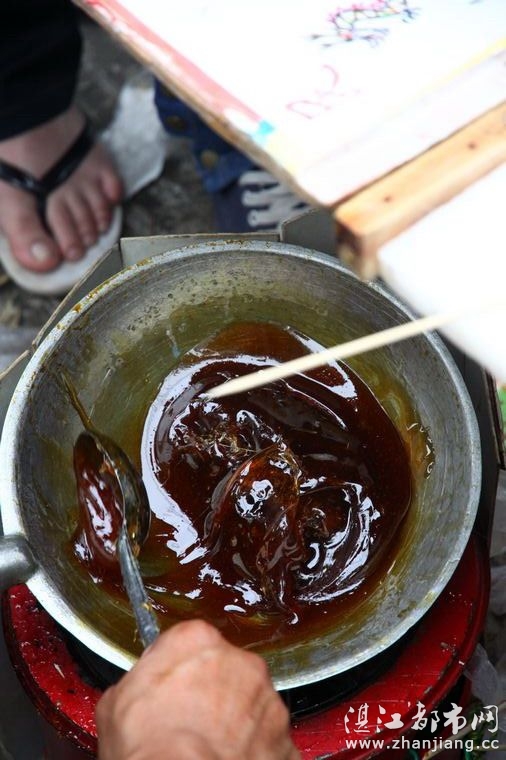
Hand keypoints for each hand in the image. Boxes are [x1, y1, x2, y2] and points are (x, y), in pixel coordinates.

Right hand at [96, 619, 299, 759]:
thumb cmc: (150, 748)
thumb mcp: (115, 703)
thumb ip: (138, 681)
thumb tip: (134, 691)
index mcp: (197, 640)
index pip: (189, 643)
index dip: (177, 670)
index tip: (169, 689)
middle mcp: (240, 662)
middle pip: (226, 670)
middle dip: (212, 693)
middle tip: (188, 722)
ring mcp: (266, 701)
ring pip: (250, 704)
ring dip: (235, 721)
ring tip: (208, 747)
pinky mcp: (283, 739)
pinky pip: (266, 740)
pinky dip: (252, 750)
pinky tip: (227, 759)